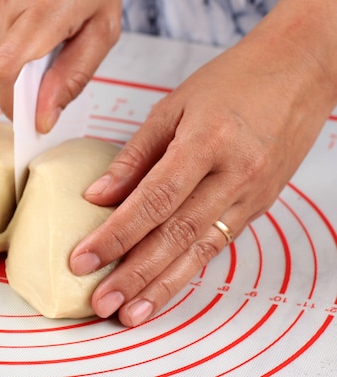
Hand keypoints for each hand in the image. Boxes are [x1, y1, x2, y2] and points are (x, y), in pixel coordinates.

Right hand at [0, 0, 121, 132]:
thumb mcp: (102, 29)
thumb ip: (73, 77)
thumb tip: (44, 115)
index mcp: (46, 6)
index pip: (6, 69)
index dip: (11, 103)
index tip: (26, 118)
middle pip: (5, 66)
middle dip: (28, 75)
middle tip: (56, 51)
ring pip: (0, 50)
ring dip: (23, 51)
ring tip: (47, 22)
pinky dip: (14, 33)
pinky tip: (33, 10)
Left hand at [68, 0, 336, 325]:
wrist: (300, 71)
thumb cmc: (233, 81)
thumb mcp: (173, 106)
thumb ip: (134, 155)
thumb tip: (98, 195)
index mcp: (207, 143)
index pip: (153, 200)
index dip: (116, 234)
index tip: (84, 259)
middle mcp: (234, 176)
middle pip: (176, 235)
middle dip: (134, 274)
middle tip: (101, 302)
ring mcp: (252, 196)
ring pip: (200, 251)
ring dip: (162, 287)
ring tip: (130, 313)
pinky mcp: (259, 207)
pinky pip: (218, 246)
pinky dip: (189, 271)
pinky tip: (164, 289)